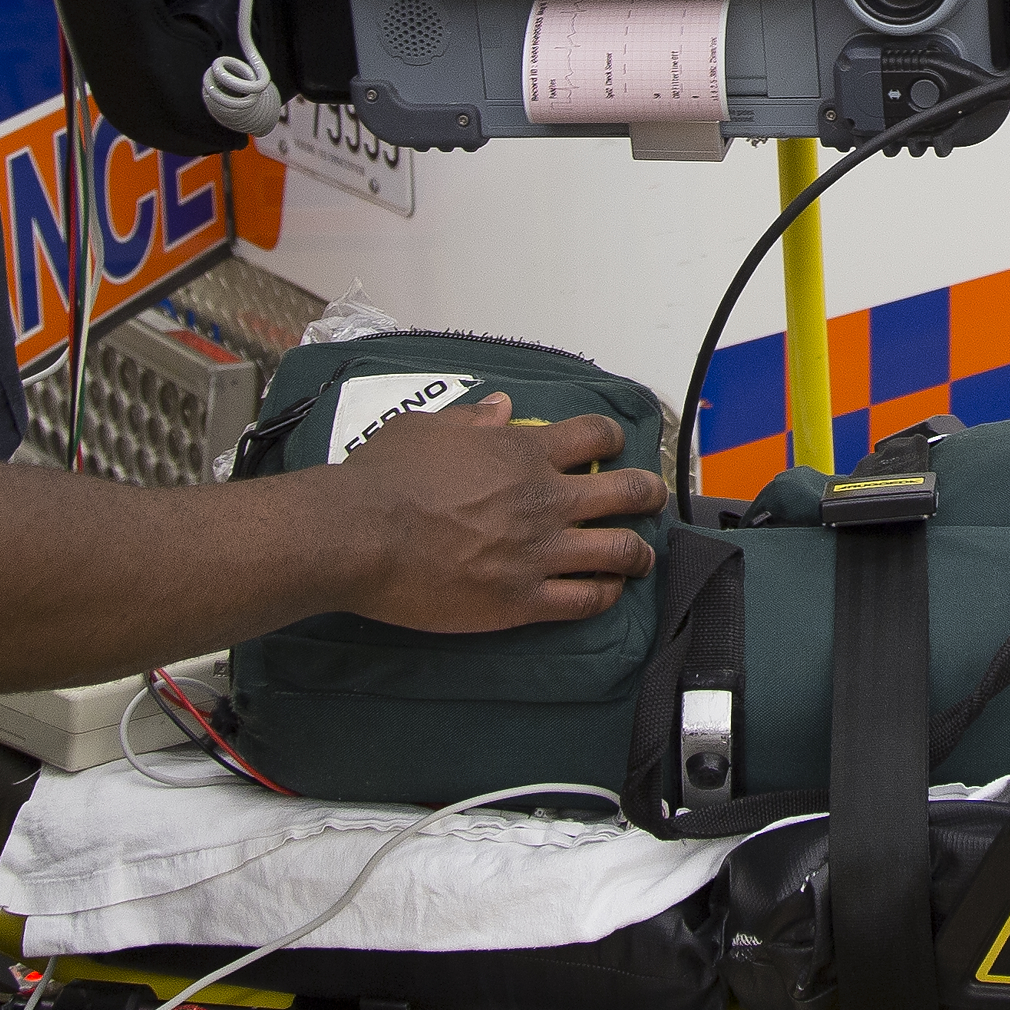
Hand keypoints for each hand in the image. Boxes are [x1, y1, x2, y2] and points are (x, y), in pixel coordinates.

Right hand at [321, 392, 665, 630]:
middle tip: (649, 499)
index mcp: (523, 451)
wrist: (360, 535)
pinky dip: (605, 595)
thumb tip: (501, 409)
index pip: (596, 435)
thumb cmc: (385, 479)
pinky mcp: (523, 600)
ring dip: (638, 553)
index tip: (613, 447)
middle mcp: (544, 499)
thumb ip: (472, 420)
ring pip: (621, 551)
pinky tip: (606, 592)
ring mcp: (539, 552)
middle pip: (628, 492)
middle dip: (648, 494)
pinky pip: (586, 600)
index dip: (613, 439)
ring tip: (639, 556)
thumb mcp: (427, 428)